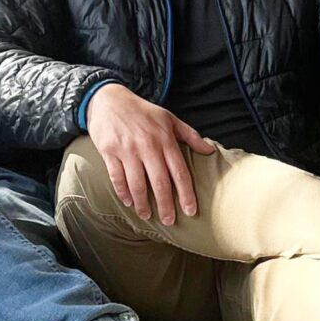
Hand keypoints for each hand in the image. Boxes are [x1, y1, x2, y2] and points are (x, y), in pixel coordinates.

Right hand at [83, 84, 215, 225]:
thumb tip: (210, 151)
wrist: (108, 99)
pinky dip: (123, 192)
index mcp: (165, 140)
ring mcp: (127, 150)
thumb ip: (190, 135)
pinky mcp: (109, 152)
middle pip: (160, 182)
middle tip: (169, 221)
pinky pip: (117, 177)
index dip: (186, 194)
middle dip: (166, 205)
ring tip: (147, 215)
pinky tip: (128, 202)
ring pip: (137, 183)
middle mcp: (147, 146)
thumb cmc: (142, 111)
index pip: (180, 172)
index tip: (191, 211)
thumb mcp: (169, 118)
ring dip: (143, 203)